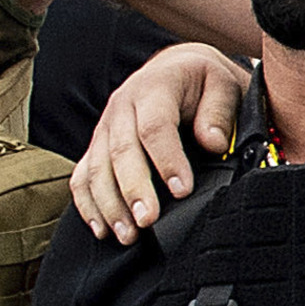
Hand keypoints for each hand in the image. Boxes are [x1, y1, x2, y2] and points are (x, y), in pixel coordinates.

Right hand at [75, 42, 253, 242]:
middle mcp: (122, 107)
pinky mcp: (97, 147)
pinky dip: (88, 204)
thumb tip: (213, 143)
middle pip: (121, 151)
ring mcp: (105, 128)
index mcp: (154, 88)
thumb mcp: (221, 84)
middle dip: (133, 190)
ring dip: (109, 204)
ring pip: (97, 168)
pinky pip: (83, 176)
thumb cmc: (201, 83)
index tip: (182, 190)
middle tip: (148, 220)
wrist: (174, 71)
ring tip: (127, 234)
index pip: (155, 126)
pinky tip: (101, 228)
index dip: (167, 159)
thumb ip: (218, 111)